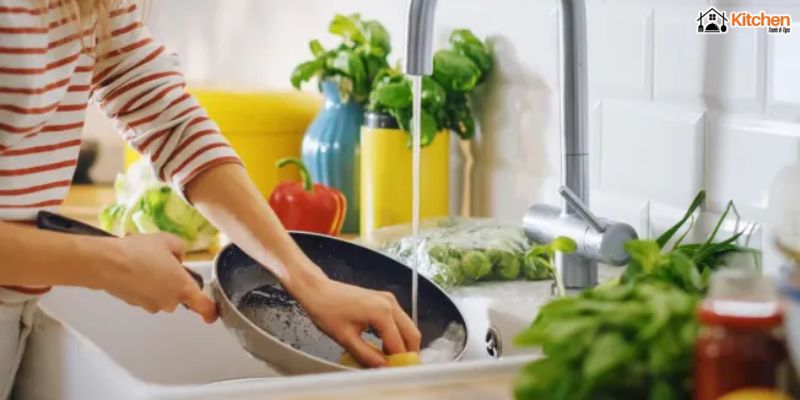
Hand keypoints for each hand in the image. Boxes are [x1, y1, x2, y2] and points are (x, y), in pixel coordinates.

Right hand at [99, 233, 216, 322]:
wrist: (107, 262)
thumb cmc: (140, 251)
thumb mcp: (168, 241)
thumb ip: (180, 250)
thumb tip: (178, 257)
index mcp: (183, 288)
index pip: (204, 307)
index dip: (210, 312)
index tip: (211, 315)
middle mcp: (169, 301)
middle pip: (179, 295)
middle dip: (173, 281)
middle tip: (163, 263)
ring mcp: (150, 305)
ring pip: (161, 295)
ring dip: (157, 283)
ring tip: (145, 263)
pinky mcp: (134, 304)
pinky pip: (145, 295)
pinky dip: (142, 285)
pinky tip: (133, 270)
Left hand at [293, 276, 421, 367]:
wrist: (318, 291)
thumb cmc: (327, 309)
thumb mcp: (346, 338)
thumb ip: (367, 356)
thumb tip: (382, 367)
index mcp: (382, 312)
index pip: (399, 345)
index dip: (398, 362)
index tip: (393, 372)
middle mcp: (389, 303)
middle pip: (412, 334)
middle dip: (406, 353)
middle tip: (395, 367)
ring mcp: (388, 299)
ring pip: (407, 327)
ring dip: (401, 343)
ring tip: (386, 357)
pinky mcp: (384, 299)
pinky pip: (398, 320)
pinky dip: (395, 334)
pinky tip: (382, 344)